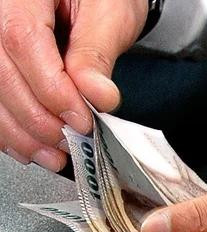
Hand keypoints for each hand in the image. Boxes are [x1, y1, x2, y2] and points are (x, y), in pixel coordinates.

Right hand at [0, 0, 146, 169]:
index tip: (81, 121)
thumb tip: (96, 96)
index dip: (51, 89)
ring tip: (54, 155)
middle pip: (0, 72)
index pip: (22, 41)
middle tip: (71, 142)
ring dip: (20, 132)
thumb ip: (96, 54)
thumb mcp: (109, 13)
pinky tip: (30, 147)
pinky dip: (10, 127)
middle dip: (37, 118)